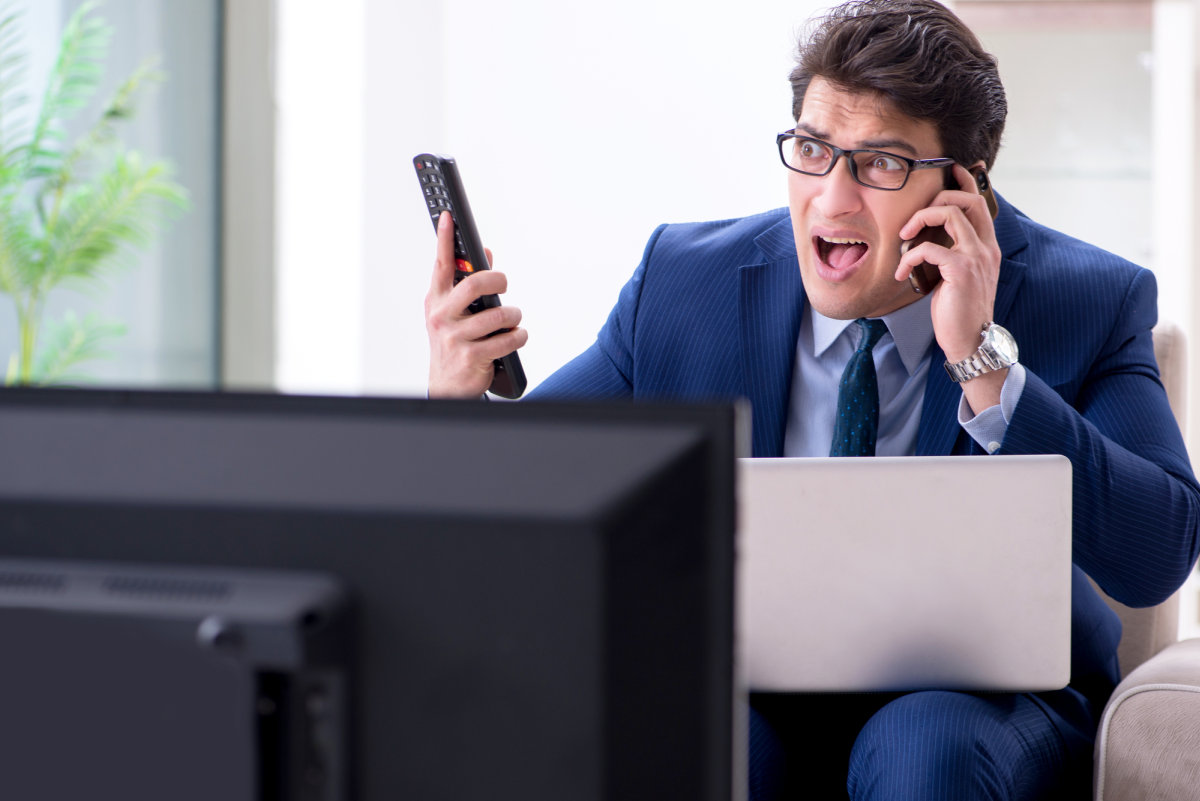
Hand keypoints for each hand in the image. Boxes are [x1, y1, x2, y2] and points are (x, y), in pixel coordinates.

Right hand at [424, 212, 527, 397]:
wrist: (447, 388)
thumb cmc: (454, 344)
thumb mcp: (454, 313)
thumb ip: (467, 284)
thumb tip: (485, 253)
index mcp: (436, 300)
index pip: (440, 264)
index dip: (444, 239)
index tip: (449, 216)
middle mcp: (441, 316)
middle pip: (475, 284)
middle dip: (497, 280)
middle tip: (504, 283)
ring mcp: (454, 337)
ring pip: (498, 314)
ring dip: (513, 316)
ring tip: (513, 320)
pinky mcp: (470, 356)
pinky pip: (507, 339)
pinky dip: (519, 336)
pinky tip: (516, 336)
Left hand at [895, 164, 1004, 411]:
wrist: (972, 340)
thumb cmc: (960, 310)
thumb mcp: (959, 276)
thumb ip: (952, 254)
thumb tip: (929, 241)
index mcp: (987, 246)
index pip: (980, 203)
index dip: (965, 183)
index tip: (950, 170)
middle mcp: (986, 247)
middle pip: (967, 200)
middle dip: (937, 199)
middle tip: (914, 218)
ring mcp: (976, 257)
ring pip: (950, 214)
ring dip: (920, 219)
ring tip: (904, 237)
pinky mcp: (962, 271)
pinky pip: (930, 249)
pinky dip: (910, 258)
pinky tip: (902, 274)